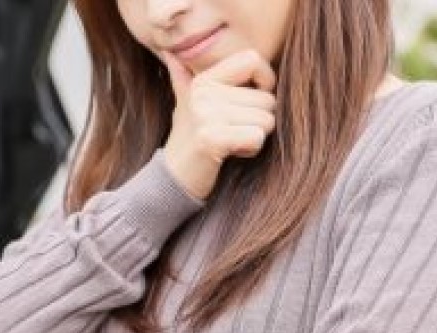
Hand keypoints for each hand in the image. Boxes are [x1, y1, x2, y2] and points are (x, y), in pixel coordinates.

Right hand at [161, 49, 277, 199]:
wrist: (173, 176)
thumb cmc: (188, 138)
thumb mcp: (184, 104)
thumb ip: (183, 77)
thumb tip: (169, 52)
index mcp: (203, 81)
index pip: (252, 59)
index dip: (265, 79)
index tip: (253, 99)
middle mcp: (203, 94)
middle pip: (267, 98)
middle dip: (258, 120)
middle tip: (233, 131)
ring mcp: (206, 116)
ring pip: (266, 120)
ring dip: (255, 136)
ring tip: (231, 141)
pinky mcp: (212, 139)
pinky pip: (257, 137)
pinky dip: (251, 149)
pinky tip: (232, 152)